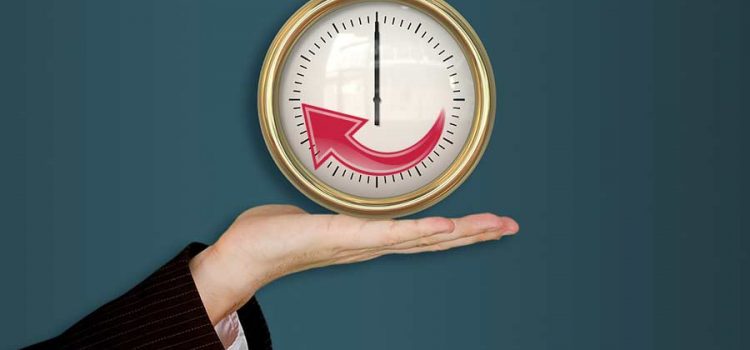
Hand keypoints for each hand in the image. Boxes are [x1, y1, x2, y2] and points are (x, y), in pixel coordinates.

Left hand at [189, 205, 518, 323]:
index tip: (489, 223)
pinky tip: (446, 226)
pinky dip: (419, 231)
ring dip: (460, 231)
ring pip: (420, 236)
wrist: (243, 256)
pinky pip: (387, 233)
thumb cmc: (276, 235)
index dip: (457, 229)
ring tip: (494, 226)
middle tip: (511, 225)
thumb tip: (344, 190)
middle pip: (433, 238)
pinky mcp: (342, 235)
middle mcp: (371, 244)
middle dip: (474, 233)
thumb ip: (338, 206)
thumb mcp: (318, 213)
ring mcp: (360, 242)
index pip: (422, 233)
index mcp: (370, 237)